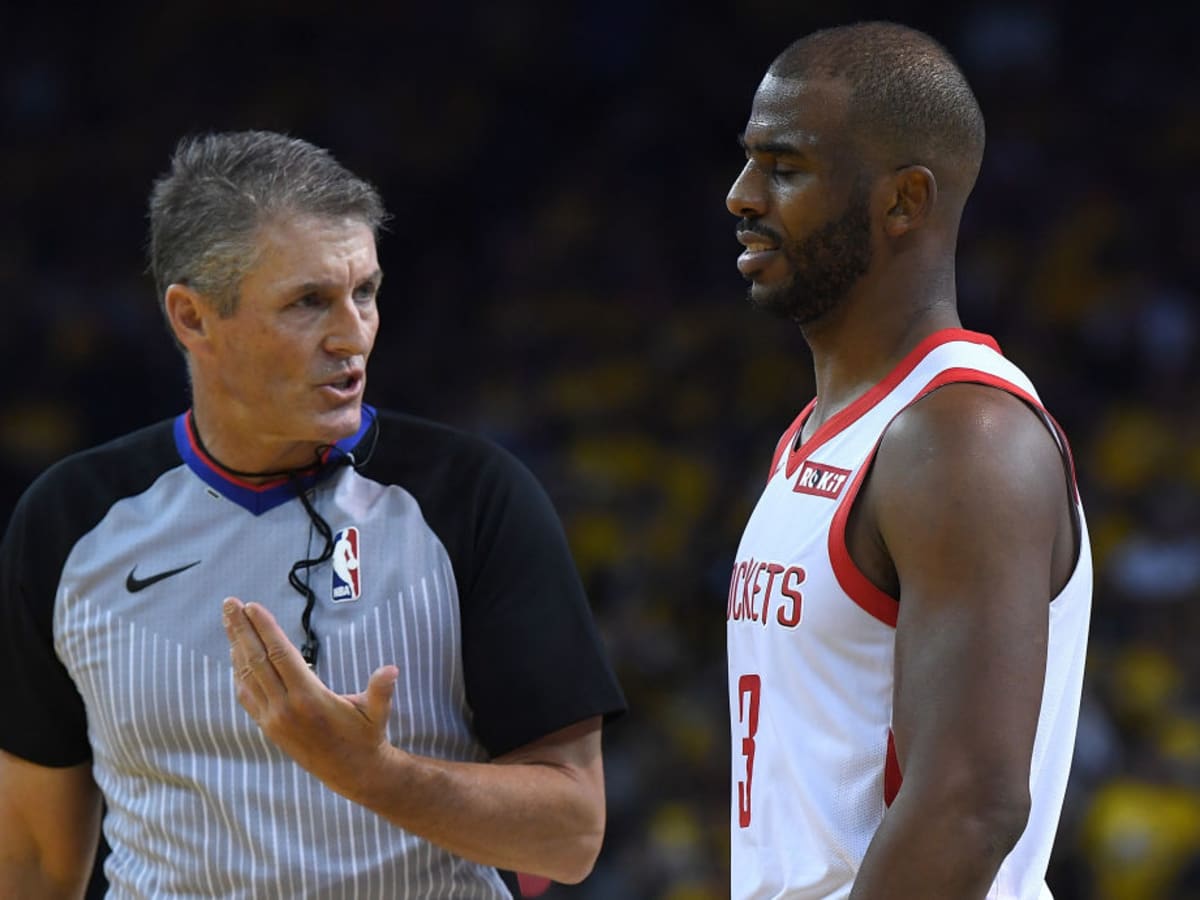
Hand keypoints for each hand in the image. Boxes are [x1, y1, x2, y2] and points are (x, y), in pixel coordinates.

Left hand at [221, 596, 399, 797]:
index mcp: (309, 698)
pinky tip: (236, 657)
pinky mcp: (268, 728)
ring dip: (236, 646)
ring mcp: (272, 719)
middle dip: (241, 629)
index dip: (264, 629)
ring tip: (229, 621)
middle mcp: (285, 708)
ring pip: (247, 676)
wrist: (352, 773)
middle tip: (229, 604)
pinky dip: (238, 673)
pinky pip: (246, 695)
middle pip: (256, 660)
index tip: (252, 606)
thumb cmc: (366, 736)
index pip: (279, 655)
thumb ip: (381, 689)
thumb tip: (392, 669)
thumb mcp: (377, 712)